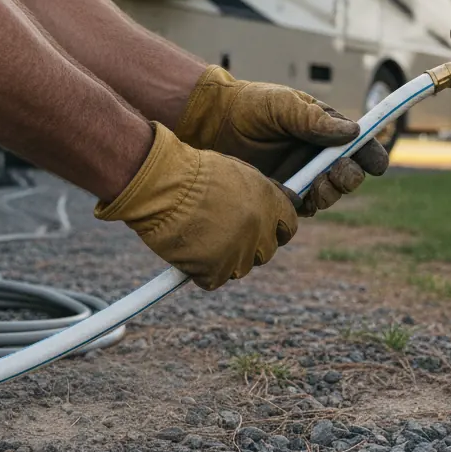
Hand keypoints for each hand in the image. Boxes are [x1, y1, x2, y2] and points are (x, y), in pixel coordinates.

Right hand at [94, 124, 299, 290]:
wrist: (162, 184)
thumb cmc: (191, 172)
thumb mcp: (236, 172)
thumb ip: (258, 193)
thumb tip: (272, 209)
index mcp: (269, 202)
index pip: (288, 228)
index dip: (274, 230)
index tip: (262, 230)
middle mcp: (260, 229)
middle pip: (266, 252)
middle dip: (248, 246)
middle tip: (223, 235)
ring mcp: (239, 251)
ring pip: (239, 268)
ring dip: (224, 259)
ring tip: (200, 238)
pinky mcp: (215, 270)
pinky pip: (213, 279)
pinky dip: (200, 271)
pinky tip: (187, 250)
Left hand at [173, 66, 389, 216]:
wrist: (209, 123)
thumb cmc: (247, 105)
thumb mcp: (282, 104)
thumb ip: (313, 119)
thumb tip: (352, 132)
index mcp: (323, 128)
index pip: (357, 144)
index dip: (371, 154)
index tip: (377, 164)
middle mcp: (316, 154)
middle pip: (348, 174)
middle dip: (350, 177)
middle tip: (338, 173)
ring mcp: (300, 175)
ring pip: (328, 194)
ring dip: (330, 193)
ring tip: (319, 185)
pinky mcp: (280, 193)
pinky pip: (302, 206)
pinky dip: (305, 204)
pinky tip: (298, 196)